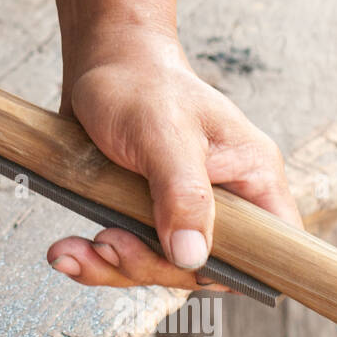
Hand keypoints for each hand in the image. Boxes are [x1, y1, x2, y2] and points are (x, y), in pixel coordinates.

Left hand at [47, 26, 301, 291]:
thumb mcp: (163, 134)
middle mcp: (223, 200)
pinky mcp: (144, 214)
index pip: (268, 248)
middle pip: (201, 265)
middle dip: (147, 265)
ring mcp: (180, 210)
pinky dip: (96, 256)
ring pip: (158, 265)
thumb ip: (183, 195)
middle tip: (106, 243)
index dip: (234, 272)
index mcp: (251, 178)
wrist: (97, 64)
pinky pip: (128, 252)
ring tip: (71, 251)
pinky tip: (69, 250)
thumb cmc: (139, 84)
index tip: (183, 271)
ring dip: (112, 265)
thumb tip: (192, 258)